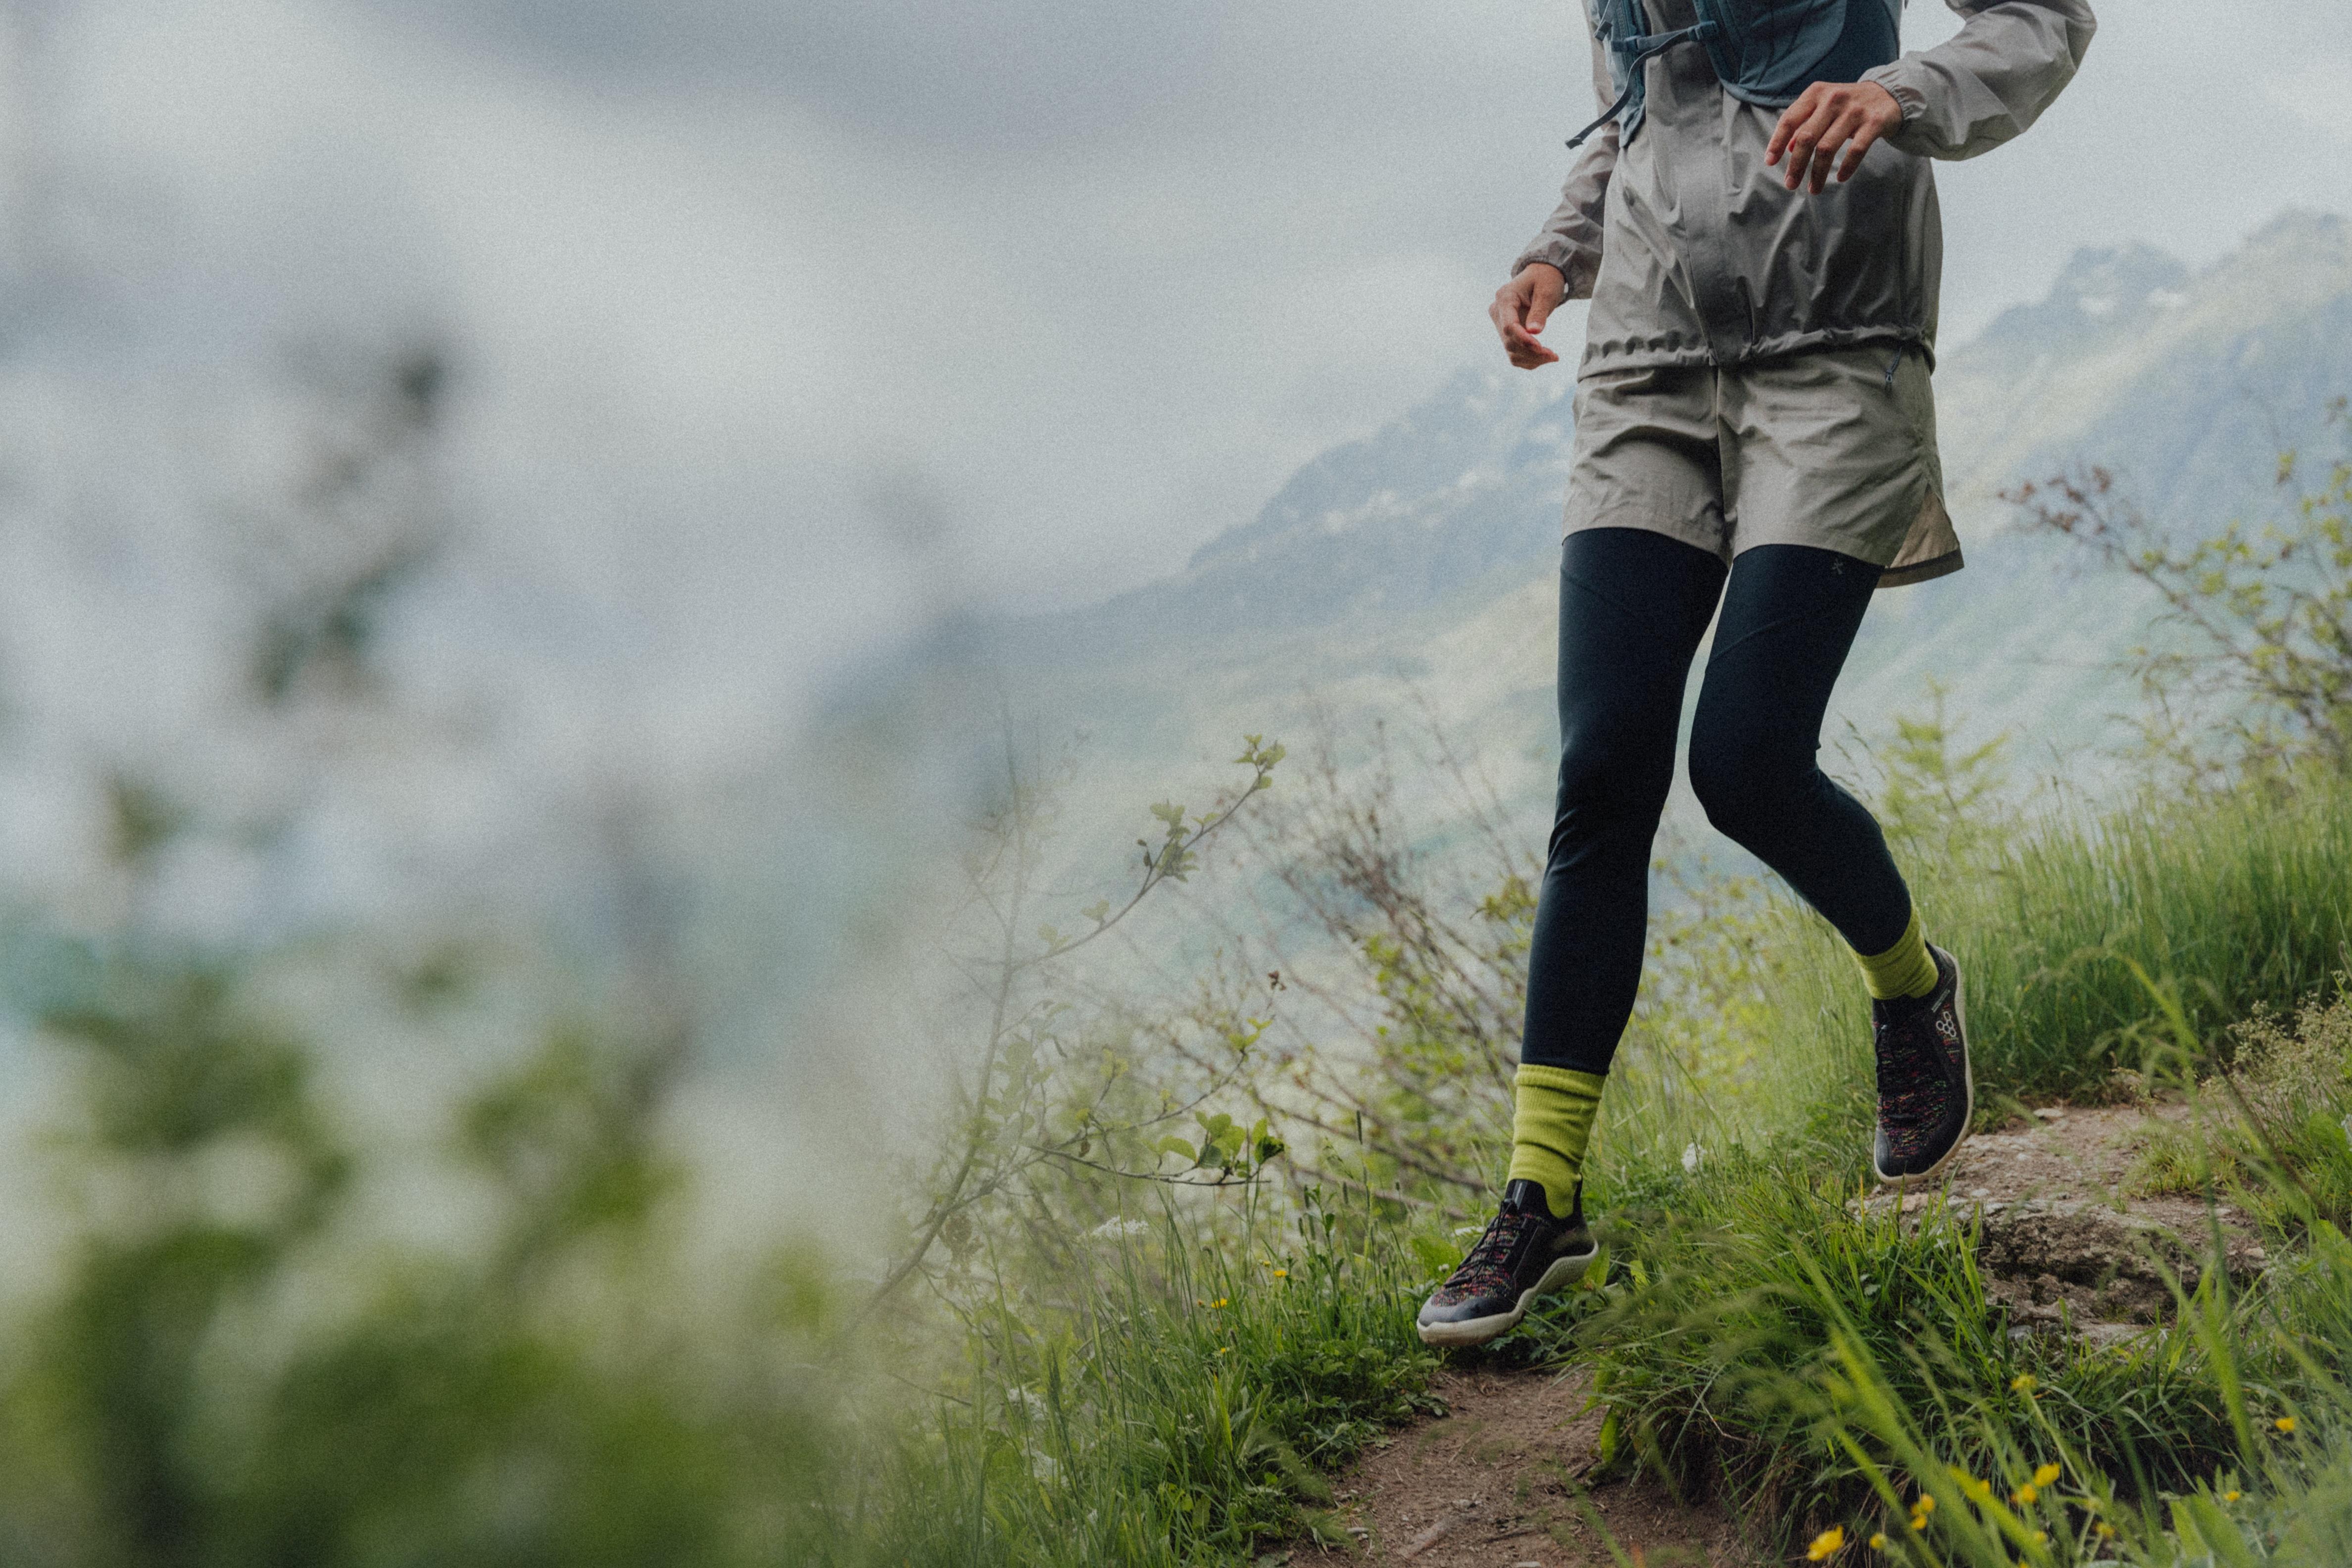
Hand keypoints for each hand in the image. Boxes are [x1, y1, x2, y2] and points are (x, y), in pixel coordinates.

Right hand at [1491, 263, 1564, 368]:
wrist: (1541, 276)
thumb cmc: (1545, 279)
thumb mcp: (1547, 291)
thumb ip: (1539, 311)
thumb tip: (1534, 332)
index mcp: (1504, 298)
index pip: (1509, 326)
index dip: (1524, 340)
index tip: (1542, 349)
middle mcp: (1497, 312)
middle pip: (1509, 341)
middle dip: (1531, 352)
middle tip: (1554, 356)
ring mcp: (1500, 324)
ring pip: (1511, 351)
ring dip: (1531, 359)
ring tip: (1552, 357)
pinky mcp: (1506, 333)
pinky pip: (1514, 353)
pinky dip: (1529, 359)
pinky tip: (1544, 357)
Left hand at [1766, 80, 1901, 192]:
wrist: (1888, 94)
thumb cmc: (1847, 105)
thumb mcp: (1823, 107)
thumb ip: (1804, 124)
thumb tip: (1786, 149)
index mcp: (1816, 93)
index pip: (1789, 119)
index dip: (1777, 142)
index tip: (1770, 162)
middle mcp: (1833, 99)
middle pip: (1806, 138)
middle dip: (1796, 165)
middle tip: (1790, 184)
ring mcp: (1854, 110)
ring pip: (1827, 148)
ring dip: (1817, 173)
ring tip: (1813, 189)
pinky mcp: (1874, 122)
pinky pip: (1856, 150)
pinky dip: (1846, 167)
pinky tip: (1840, 178)